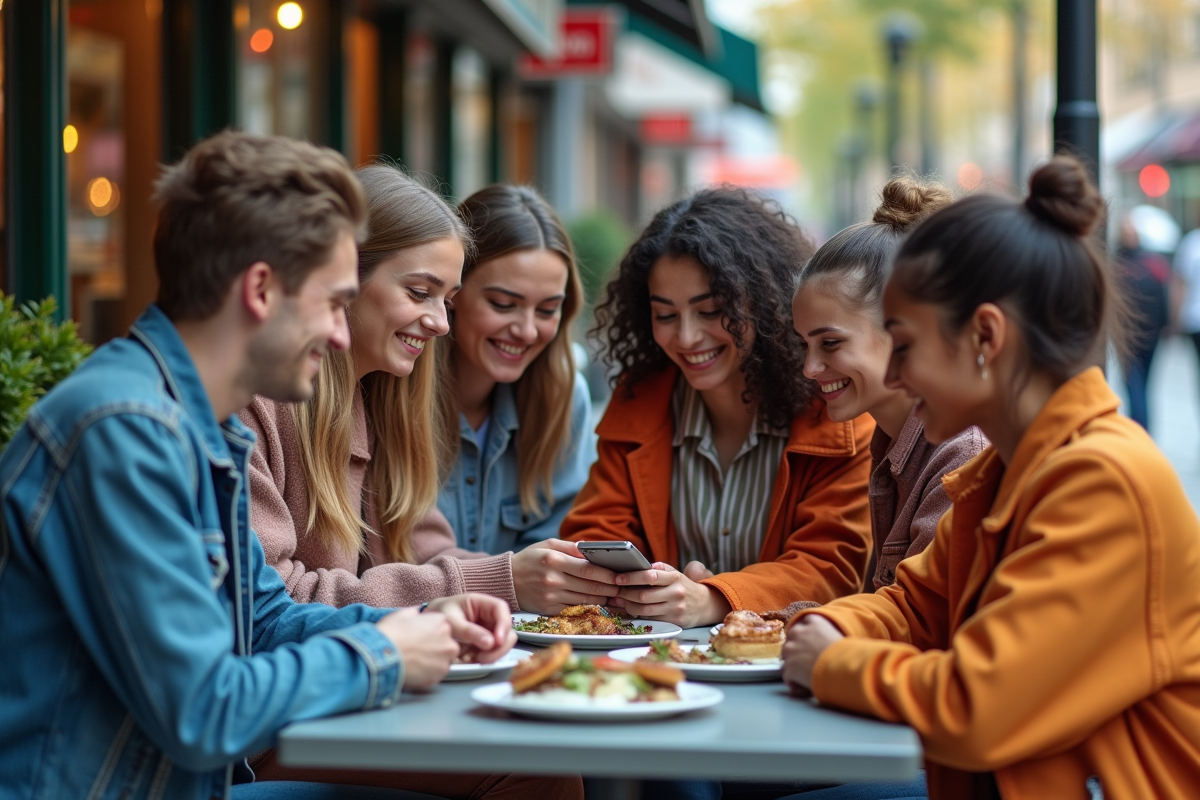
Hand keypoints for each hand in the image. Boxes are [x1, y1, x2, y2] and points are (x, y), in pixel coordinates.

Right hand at [375, 606, 457, 690]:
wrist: (381, 656)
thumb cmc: (390, 634)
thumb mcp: (402, 614)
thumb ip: (416, 614)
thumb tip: (416, 615)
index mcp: (441, 622)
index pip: (443, 628)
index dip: (430, 633)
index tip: (421, 638)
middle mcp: (448, 640)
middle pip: (447, 645)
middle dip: (436, 648)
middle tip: (418, 651)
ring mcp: (445, 659)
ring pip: (444, 661)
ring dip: (433, 662)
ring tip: (415, 662)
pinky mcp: (439, 676)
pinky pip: (436, 675)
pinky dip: (427, 674)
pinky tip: (414, 671)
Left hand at [426, 594, 516, 663]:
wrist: (429, 625)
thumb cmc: (439, 615)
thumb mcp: (450, 621)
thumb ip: (468, 631)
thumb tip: (490, 643)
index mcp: (481, 603)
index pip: (500, 608)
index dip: (504, 624)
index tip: (498, 641)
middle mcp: (488, 616)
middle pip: (506, 629)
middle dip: (499, 646)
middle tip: (483, 658)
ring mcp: (488, 630)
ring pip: (502, 644)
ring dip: (492, 655)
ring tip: (472, 659)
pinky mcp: (484, 642)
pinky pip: (492, 652)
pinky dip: (484, 658)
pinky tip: (470, 660)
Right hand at [512, 539, 619, 613]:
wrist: (506, 581)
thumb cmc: (529, 559)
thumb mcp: (547, 545)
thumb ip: (571, 547)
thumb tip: (593, 550)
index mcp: (553, 560)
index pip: (588, 569)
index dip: (606, 574)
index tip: (619, 576)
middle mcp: (553, 579)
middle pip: (590, 586)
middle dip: (609, 588)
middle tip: (621, 587)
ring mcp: (551, 596)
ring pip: (585, 599)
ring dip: (602, 598)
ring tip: (613, 595)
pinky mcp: (549, 609)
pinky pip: (574, 607)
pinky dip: (587, 605)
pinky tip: (596, 602)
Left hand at [609, 562, 731, 627]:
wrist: (704, 604)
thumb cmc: (683, 586)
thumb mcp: (674, 573)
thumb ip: (659, 569)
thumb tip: (639, 566)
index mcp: (675, 577)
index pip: (650, 576)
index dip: (631, 577)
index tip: (618, 578)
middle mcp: (676, 593)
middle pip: (644, 596)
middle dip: (625, 594)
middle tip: (615, 591)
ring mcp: (675, 609)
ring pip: (645, 610)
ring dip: (628, 606)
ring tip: (620, 601)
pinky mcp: (674, 622)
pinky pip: (650, 620)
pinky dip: (638, 615)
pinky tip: (631, 610)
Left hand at [781, 614, 843, 695]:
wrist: (845, 669)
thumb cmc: (849, 655)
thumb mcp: (838, 636)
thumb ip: (825, 635)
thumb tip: (823, 645)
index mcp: (814, 621)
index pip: (804, 622)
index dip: (806, 635)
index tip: (811, 644)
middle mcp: (799, 631)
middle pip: (791, 638)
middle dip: (797, 648)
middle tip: (808, 661)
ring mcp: (791, 648)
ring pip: (786, 657)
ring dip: (794, 665)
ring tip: (807, 676)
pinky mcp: (789, 666)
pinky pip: (787, 675)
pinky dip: (794, 682)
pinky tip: (804, 687)